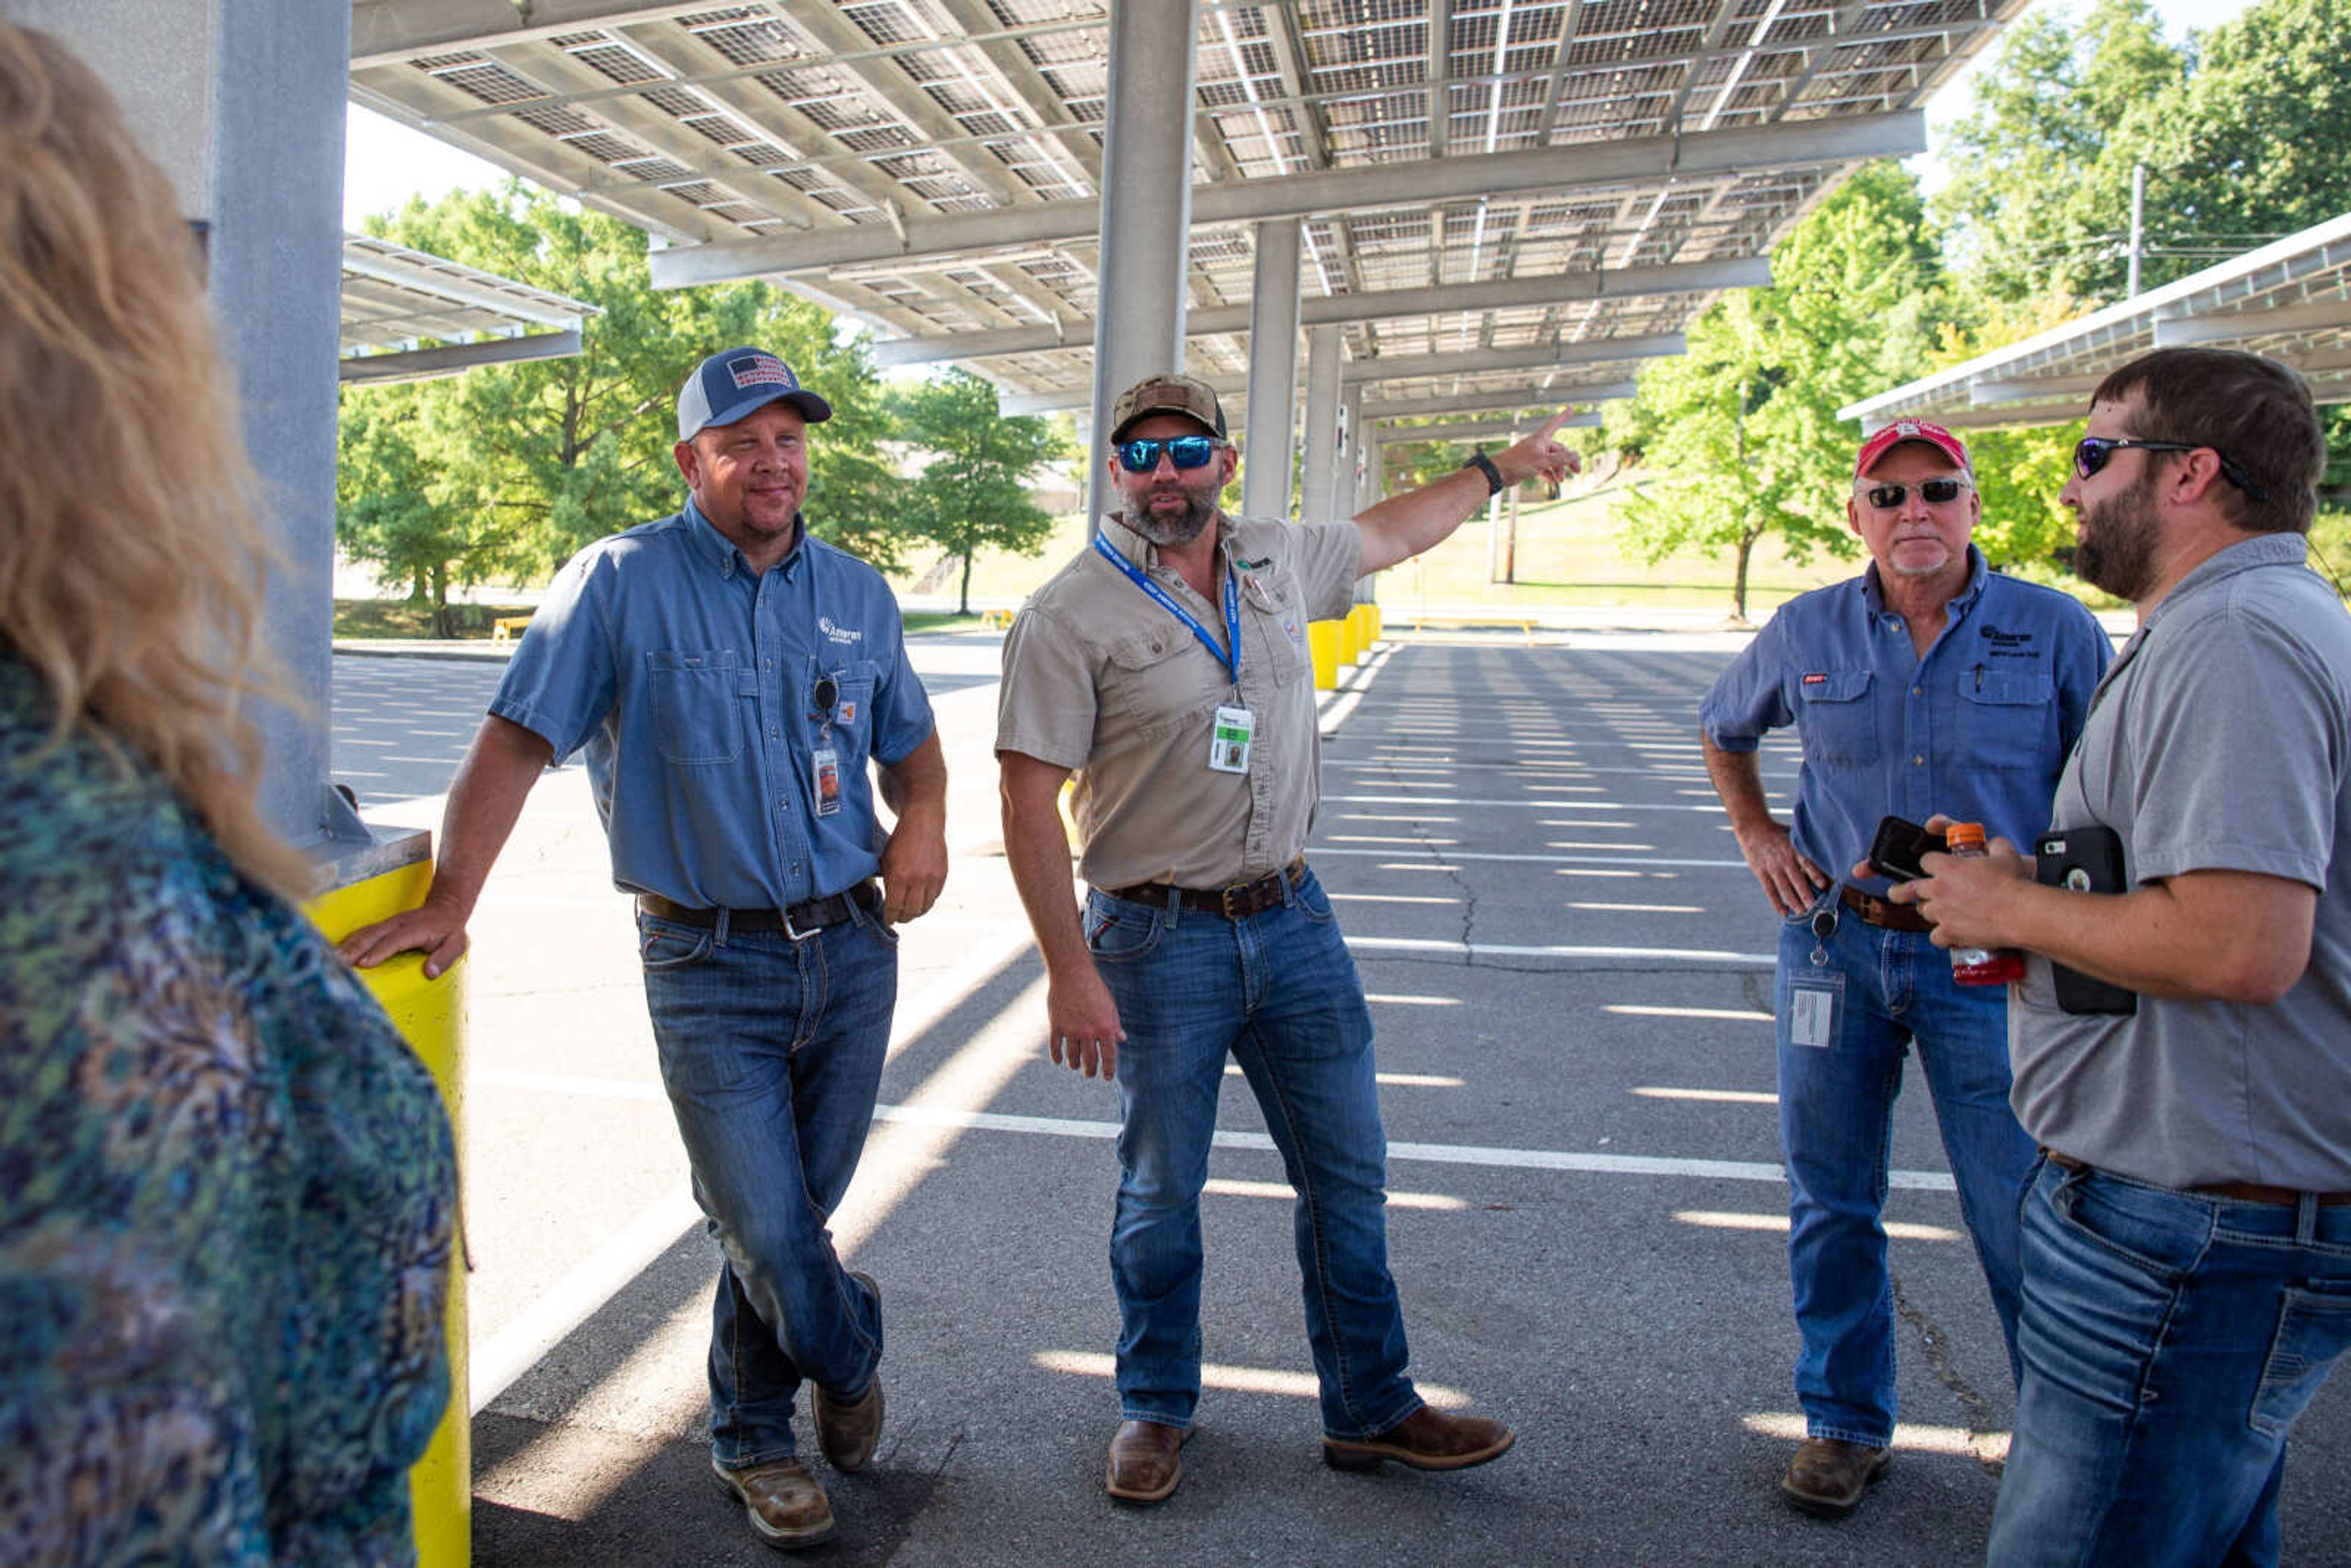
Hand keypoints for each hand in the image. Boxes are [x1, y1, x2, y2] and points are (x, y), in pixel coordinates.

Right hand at [339, 895, 470, 979]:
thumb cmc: (450, 932)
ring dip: (347, 945)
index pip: (395, 941)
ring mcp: (388, 923)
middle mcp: (398, 923)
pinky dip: (349, 941)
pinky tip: (336, 951)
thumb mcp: (457, 945)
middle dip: (354, 949)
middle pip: (373, 935)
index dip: (379, 951)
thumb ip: (445, 958)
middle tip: (338, 964)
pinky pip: (363, 932)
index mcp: (416, 929)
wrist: (446, 908)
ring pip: (364, 932)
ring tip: (331, 959)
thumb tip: (430, 972)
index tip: (364, 964)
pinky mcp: (382, 925)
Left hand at [878, 813, 946, 922]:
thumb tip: (889, 902)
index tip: (888, 920)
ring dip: (916, 912)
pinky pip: (935, 897)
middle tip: (898, 918)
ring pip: (925, 907)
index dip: (890, 917)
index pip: (894, 907)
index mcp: (900, 876)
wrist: (923, 823)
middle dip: (903, 918)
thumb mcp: (886, 861)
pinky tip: (920, 899)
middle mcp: (918, 879)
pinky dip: (927, 901)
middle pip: (911, 912)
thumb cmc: (901, 841)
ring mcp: (932, 878)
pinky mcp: (943, 875)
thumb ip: (889, 882)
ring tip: (910, 911)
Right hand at [1046, 964, 1125, 1079]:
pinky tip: (1059, 1060)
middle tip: (1090, 1073)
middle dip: (1090, 1070)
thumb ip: (1115, 1024)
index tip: (1107, 1077)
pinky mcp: (1056, 1026)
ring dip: (1074, 1064)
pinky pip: (1056, 1048)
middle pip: (1090, 1060)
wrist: (1072, 974)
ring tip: (1075, 1066)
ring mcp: (1071, 1030)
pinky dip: (1057, 1057)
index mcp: (1105, 1028)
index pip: (1109, 1056)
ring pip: (1072, 1057)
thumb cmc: (1094, 989)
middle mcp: (1088, 1032)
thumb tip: (1122, 1039)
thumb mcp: (1110, 1006)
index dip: (1108, 1070)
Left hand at [1496, 409, 1583, 487]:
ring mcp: (1534, 454)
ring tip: (1561, 480)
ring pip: (1552, 460)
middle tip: (1577, 471)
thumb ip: (1561, 459)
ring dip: (1559, 469)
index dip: (1563, 416)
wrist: (1500, 473)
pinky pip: (1544, 467)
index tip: (1571, 409)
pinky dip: (1549, 473)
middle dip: (1568, 460)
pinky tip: (1552, 480)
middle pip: (1559, 449)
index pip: (1555, 423)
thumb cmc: (1517, 463)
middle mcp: (1538, 444)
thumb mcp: (1543, 461)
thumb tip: (1576, 455)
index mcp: (1541, 438)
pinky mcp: (1530, 464)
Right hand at [1735, 819, 1828, 916]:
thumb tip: (1826, 858)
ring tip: (1801, 913)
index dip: (1814, 874)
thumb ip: (1806, 847)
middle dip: (1805, 895)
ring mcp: (1771, 867)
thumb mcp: (1793, 835)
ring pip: (1783, 888)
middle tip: (1814, 908)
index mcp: (1793, 848)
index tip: (1823, 885)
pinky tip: (1783, 913)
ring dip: (1793, 902)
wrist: (1753, 828)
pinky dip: (1776, 902)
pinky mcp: (1761, 873)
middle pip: (1796, 880)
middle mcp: (1783, 859)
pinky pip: (1770, 890)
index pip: (1806, 862)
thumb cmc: (1778, 832)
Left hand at [1899, 835, 2031, 949]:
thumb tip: (1991, 843)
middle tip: (1897, 892)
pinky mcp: (1949, 932)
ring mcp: (1941, 912)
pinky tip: (1949, 933)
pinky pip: (1934, 936)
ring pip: (1923, 911)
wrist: (2019, 912)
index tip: (1934, 868)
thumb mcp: (2003, 852)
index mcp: (1947, 867)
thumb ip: (1992, 844)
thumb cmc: (2013, 882)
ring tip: (1940, 912)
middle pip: (1910, 889)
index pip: (1925, 861)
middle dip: (1903, 890)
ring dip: (1930, 910)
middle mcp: (1938, 889)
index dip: (1930, 864)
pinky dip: (1941, 935)